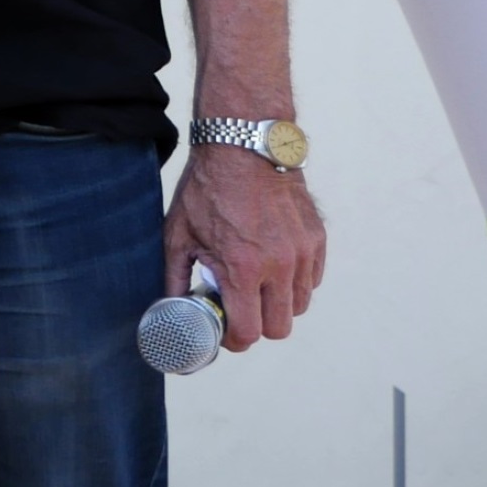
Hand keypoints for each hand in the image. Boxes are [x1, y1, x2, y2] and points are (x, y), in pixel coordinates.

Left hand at [166, 144, 325, 349]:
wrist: (243, 146)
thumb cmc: (208, 189)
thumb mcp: (178, 234)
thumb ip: (175, 278)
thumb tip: (170, 309)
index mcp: (242, 268)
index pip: (248, 332)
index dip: (234, 339)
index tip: (224, 331)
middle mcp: (279, 265)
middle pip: (279, 328)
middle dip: (258, 325)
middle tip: (240, 309)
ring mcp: (302, 253)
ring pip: (300, 306)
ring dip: (278, 305)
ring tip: (256, 285)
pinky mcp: (316, 239)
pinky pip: (312, 279)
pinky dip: (295, 282)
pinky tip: (273, 266)